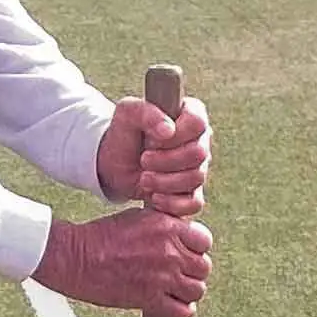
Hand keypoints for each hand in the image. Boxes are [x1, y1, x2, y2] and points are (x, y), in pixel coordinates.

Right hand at [32, 210, 213, 316]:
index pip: (204, 241)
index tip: (186, 254)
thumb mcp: (137, 217)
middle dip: (192, 272)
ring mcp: (162, 277)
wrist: (75, 258)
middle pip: (203, 268)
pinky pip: (182, 312)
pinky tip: (167, 306)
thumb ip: (164, 226)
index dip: (196, 249)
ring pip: (196, 291)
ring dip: (186, 293)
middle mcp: (169, 251)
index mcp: (167, 227)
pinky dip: (178, 311)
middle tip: (178, 275)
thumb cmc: (99, 236)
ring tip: (172, 291)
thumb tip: (180, 234)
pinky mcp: (150, 299)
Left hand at [97, 95, 211, 217]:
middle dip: (166, 160)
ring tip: (144, 178)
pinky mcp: (192, 192)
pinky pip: (195, 203)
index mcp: (190, 114)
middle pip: (199, 153)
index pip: (198, 123)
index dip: (175, 135)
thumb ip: (146, 113)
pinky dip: (172, 203)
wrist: (116, 163)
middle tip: (143, 160)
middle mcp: (200, 140)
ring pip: (196, 178)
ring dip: (164, 181)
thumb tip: (168, 130)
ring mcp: (199, 167)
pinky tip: (154, 197)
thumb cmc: (124, 133)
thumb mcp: (127, 114)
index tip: (152, 139)